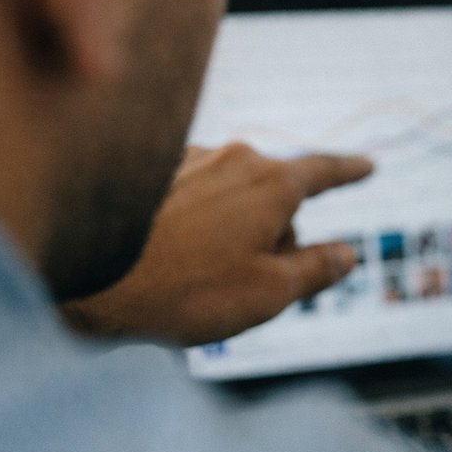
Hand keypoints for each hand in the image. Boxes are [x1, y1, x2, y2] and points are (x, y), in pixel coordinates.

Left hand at [59, 143, 373, 345]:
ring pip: (231, 195)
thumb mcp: (268, 293)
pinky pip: (192, 195)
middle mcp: (232, 157)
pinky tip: (166, 260)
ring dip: (230, 230)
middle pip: (274, 195)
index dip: (350, 172)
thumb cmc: (183, 290)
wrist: (84, 278)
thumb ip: (317, 269)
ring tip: (196, 279)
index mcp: (271, 184)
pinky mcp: (148, 171)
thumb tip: (348, 253)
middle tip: (249, 286)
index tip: (368, 166)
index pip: (324, 171)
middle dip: (274, 234)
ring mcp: (187, 159)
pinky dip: (192, 224)